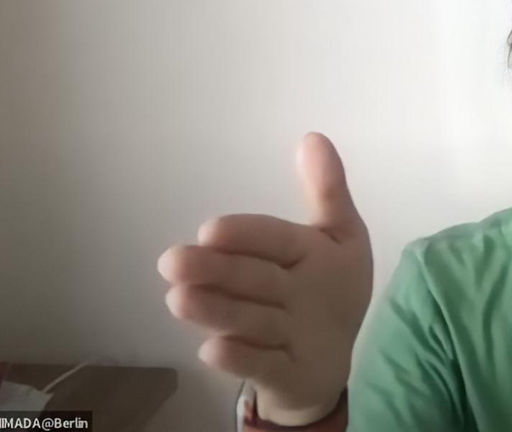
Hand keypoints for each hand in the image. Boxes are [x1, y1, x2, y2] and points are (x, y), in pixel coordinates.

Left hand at [158, 132, 373, 424]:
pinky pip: (264, 367)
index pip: (280, 241)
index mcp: (318, 255)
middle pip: (259, 281)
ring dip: (218, 312)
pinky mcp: (288, 374)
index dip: (249, 235)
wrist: (332, 361)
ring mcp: (297, 337)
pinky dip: (241, 361)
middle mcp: (306, 295)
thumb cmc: (327, 287)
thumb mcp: (338, 235)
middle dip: (219, 272)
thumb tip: (312, 137)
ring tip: (176, 299)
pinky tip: (209, 351)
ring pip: (255, 323)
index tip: (210, 229)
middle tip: (173, 261)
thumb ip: (326, 189)